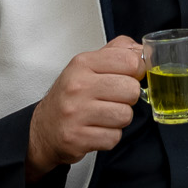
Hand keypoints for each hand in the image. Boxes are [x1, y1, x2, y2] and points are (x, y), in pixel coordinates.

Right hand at [26, 36, 145, 180]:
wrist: (45, 127)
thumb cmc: (70, 96)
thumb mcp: (88, 66)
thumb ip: (117, 52)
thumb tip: (142, 50)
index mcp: (82, 64)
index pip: (130, 61)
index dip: (137, 71)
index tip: (128, 76)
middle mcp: (77, 86)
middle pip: (131, 90)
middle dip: (128, 98)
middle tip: (113, 99)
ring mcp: (76, 113)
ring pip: (125, 115)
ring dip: (119, 119)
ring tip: (103, 116)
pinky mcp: (77, 137)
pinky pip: (113, 137)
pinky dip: (109, 136)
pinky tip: (96, 129)